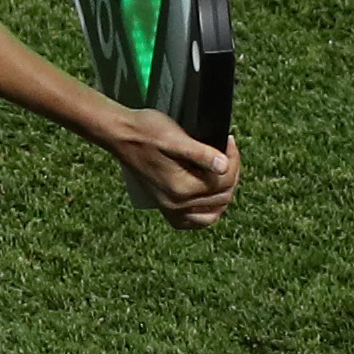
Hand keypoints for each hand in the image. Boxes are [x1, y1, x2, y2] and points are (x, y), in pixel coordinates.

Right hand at [107, 111, 239, 226]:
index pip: (224, 181)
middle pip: (222, 197)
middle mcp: (176, 204)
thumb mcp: (175, 138)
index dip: (233, 159)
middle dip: (231, 173)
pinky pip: (192, 221)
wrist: (120, 135)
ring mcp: (170, 208)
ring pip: (212, 212)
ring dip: (223, 193)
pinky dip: (206, 212)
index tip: (229, 141)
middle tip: (227, 152)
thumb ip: (201, 154)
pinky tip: (208, 198)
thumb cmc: (146, 132)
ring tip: (222, 172)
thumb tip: (224, 166)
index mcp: (181, 188)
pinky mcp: (165, 206)